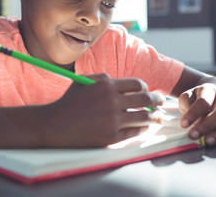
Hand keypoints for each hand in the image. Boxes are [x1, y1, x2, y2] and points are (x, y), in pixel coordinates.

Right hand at [45, 74, 164, 147]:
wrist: (54, 125)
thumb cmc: (69, 102)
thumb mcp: (86, 82)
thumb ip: (106, 78)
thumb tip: (128, 84)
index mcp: (107, 85)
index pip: (138, 85)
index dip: (146, 88)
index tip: (148, 92)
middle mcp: (112, 102)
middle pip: (145, 100)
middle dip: (157, 101)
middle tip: (161, 103)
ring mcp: (113, 120)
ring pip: (144, 117)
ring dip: (155, 117)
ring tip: (159, 117)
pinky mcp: (111, 137)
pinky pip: (135, 132)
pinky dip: (143, 129)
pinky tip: (145, 128)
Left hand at [178, 83, 215, 145]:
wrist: (212, 97)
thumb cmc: (196, 100)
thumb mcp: (187, 97)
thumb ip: (186, 105)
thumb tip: (189, 120)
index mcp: (209, 90)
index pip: (204, 101)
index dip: (193, 114)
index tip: (184, 125)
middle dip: (206, 126)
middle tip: (193, 136)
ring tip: (207, 141)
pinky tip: (215, 143)